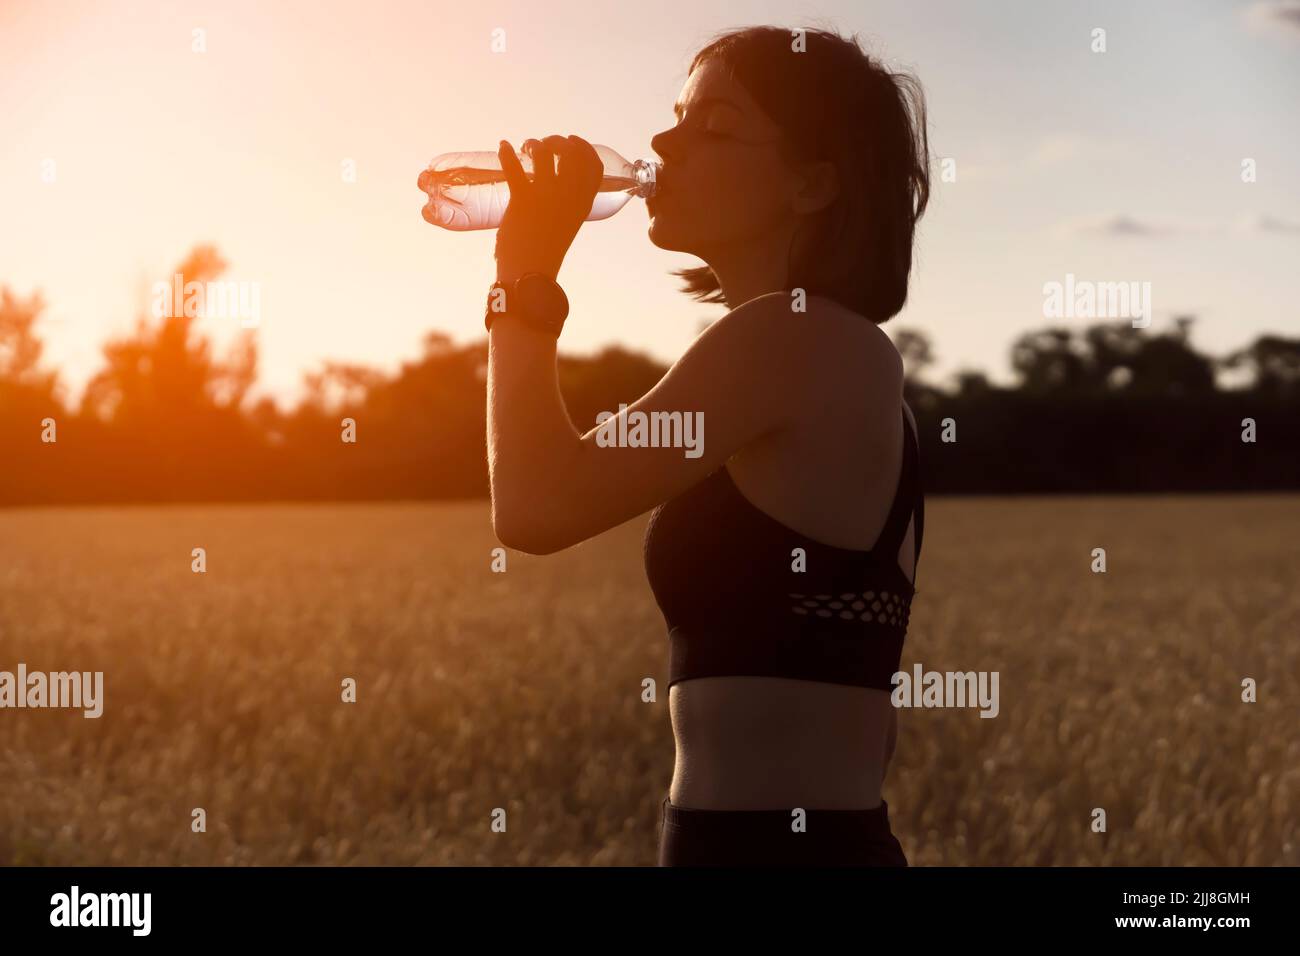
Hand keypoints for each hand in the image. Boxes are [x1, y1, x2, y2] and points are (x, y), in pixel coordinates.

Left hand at [494, 134, 602, 281]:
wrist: (530, 271)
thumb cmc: (547, 249)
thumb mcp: (567, 223)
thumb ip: (567, 203)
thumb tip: (558, 185)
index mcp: (584, 202)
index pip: (594, 164)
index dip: (584, 147)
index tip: (572, 141)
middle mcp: (569, 194)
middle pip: (571, 151)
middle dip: (558, 141)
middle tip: (545, 146)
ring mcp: (547, 195)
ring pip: (544, 152)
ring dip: (534, 144)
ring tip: (526, 149)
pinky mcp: (522, 198)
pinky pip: (514, 166)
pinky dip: (506, 152)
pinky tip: (503, 145)